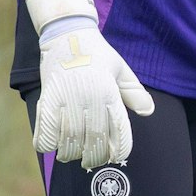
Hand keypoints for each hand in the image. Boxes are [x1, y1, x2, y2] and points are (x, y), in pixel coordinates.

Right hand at [26, 0, 153, 169]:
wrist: (68, 33)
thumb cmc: (98, 54)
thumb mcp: (121, 70)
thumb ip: (134, 93)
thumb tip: (148, 111)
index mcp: (110, 93)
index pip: (119, 131)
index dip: (118, 149)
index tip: (115, 156)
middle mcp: (91, 97)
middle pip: (93, 139)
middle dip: (93, 156)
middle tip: (90, 161)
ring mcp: (68, 97)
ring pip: (70, 137)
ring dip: (70, 152)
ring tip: (72, 156)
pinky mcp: (48, 96)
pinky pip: (46, 126)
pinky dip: (46, 141)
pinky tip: (50, 146)